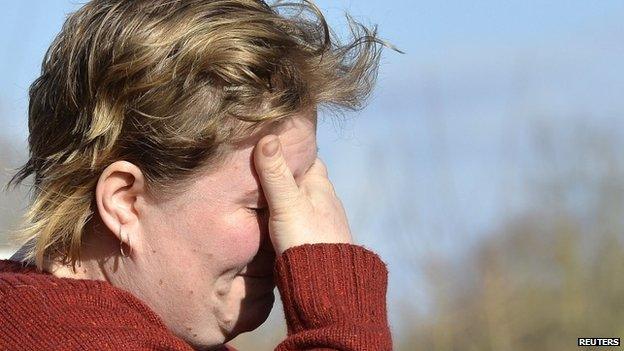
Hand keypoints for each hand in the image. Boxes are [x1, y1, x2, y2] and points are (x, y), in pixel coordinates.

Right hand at [253, 134, 353, 255]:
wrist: (327, 285)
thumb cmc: (307, 239)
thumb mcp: (287, 203)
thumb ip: (275, 173)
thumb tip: (268, 137)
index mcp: (321, 185)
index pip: (308, 157)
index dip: (292, 149)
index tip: (273, 143)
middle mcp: (327, 200)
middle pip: (305, 179)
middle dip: (288, 174)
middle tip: (264, 169)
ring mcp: (325, 221)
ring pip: (304, 200)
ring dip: (289, 197)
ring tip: (266, 194)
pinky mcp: (319, 240)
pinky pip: (302, 219)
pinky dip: (291, 215)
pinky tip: (279, 221)